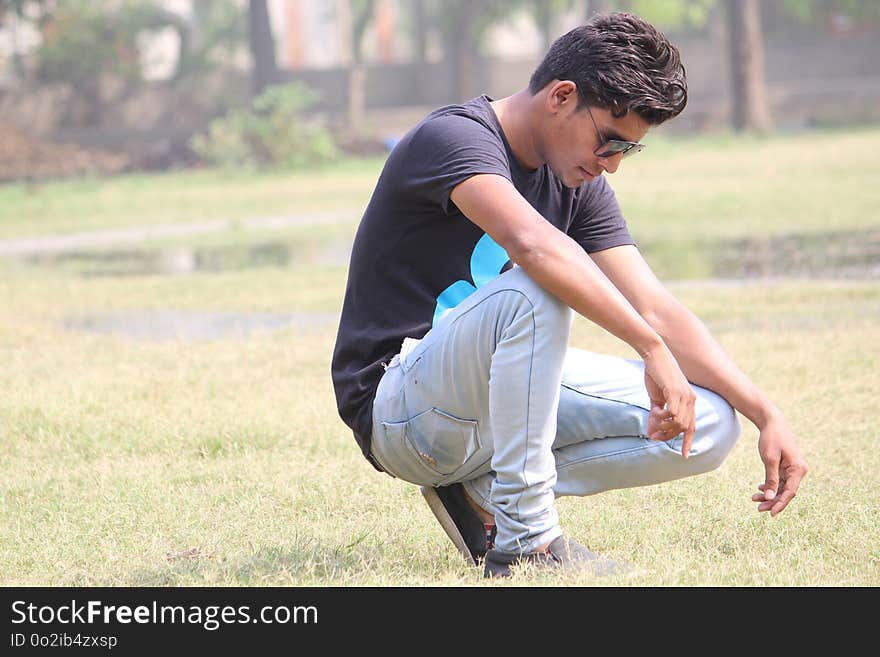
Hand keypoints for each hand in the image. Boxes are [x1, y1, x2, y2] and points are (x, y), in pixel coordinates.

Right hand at [642, 342, 695, 457]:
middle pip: (683, 428)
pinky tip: (654, 411)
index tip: (684, 456)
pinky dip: (662, 417)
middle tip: (652, 435)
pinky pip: (673, 413)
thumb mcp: (655, 398)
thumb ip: (655, 415)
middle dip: (667, 435)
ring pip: (678, 423)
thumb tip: (650, 432)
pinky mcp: (676, 392)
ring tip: (652, 418)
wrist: (654, 355)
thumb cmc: (655, 374)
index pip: (692, 427)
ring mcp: (685, 396)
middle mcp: (691, 400)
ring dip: (663, 426)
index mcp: (689, 401)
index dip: (688, 442)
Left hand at [751, 413, 807, 516]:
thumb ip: (771, 479)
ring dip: (770, 494)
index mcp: (798, 469)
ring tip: (754, 498)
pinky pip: (780, 481)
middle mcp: (799, 470)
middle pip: (786, 492)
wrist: (773, 422)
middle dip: (773, 501)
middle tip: (758, 508)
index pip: (790, 492)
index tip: (770, 513)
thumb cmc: (772, 438)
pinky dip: (771, 486)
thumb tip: (771, 498)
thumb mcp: (769, 459)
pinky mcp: (787, 467)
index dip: (780, 504)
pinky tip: (760, 489)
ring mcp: (793, 469)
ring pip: (782, 487)